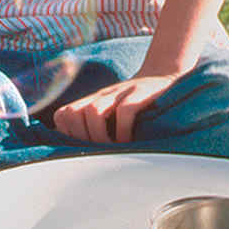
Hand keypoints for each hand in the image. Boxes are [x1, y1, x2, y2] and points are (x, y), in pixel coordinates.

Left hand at [51, 73, 179, 143]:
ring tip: (113, 149)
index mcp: (92, 100)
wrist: (165, 76)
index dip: (67, 134)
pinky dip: (123, 131)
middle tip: (98, 152)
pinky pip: (124, 111)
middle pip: (71, 113)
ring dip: (100, 136)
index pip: (63, 115)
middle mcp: (101, 95)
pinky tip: (129, 141)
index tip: (83, 148)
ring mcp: (120, 92)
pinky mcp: (139, 93)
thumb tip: (83, 151)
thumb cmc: (139, 102)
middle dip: (81, 137)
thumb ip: (97, 124)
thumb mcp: (113, 110)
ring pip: (93, 112)